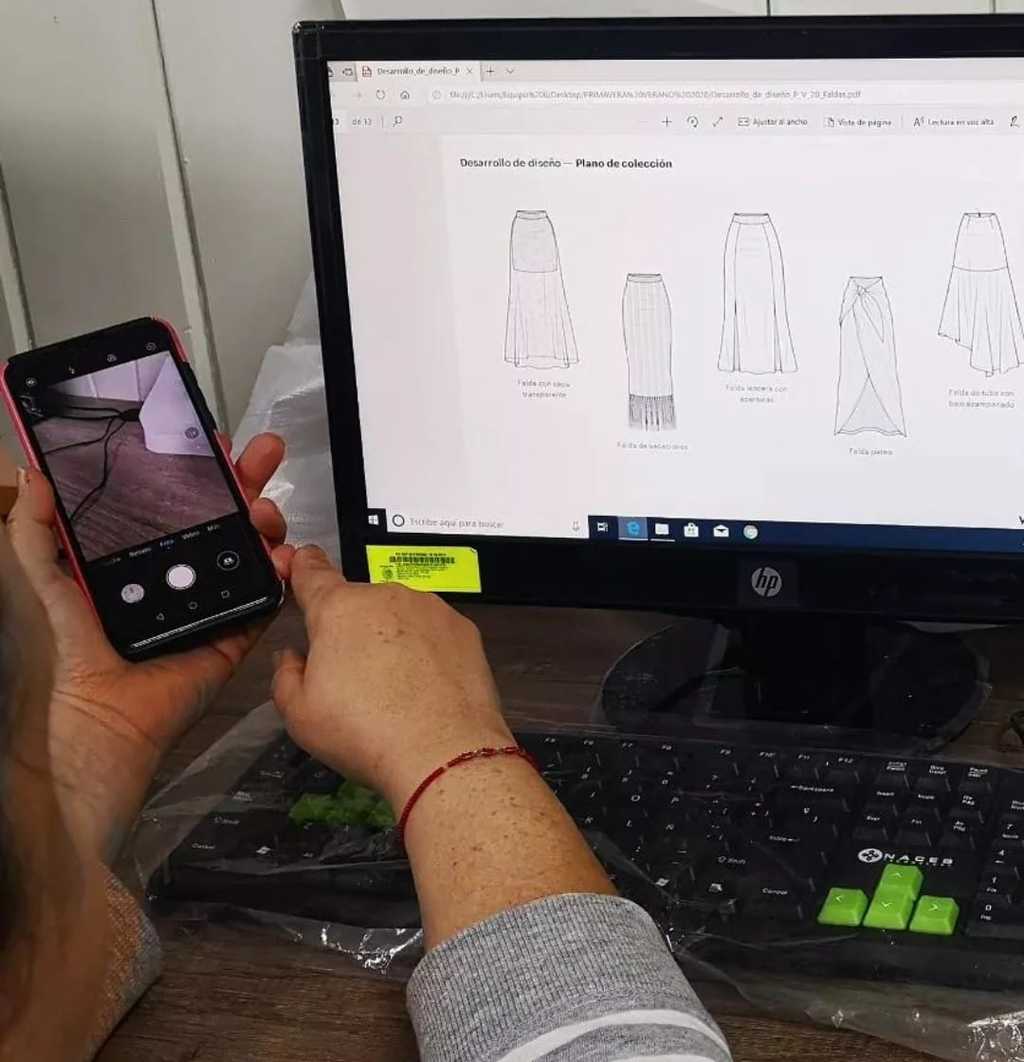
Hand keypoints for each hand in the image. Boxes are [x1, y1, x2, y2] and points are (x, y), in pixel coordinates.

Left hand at [6, 432, 293, 860]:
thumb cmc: (64, 646)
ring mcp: (210, 603)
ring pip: (250, 550)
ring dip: (265, 520)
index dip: (197, 469)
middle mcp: (178, 574)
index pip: (175, 501)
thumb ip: (36, 525)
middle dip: (247, 480)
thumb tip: (34, 467)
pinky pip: (263, 600)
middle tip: (265, 451)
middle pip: (222, 516)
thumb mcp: (39, 576)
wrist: (94, 717)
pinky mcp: (232, 635)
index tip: (212, 439)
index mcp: (137, 556)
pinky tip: (282, 552)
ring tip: (265, 509)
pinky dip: (280, 575)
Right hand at [272, 546, 512, 809]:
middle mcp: (386, 596)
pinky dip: (428, 652)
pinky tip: (427, 689)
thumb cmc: (366, 732)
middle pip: (359, 605)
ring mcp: (430, 608)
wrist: (443, 752)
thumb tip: (293, 656)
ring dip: (393, 641)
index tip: (300, 561)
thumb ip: (287, 674)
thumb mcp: (300, 714)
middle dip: (353, 632)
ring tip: (396, 692)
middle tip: (356, 681)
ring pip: (399, 618)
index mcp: (338, 609)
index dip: (302, 566)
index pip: (312, 572)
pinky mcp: (464, 628)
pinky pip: (434, 633)